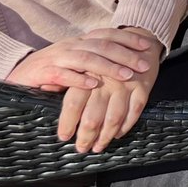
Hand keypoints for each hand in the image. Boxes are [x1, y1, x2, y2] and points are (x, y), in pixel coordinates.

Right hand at [6, 28, 157, 93]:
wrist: (17, 76)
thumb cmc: (51, 70)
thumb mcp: (75, 62)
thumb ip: (94, 60)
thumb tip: (124, 63)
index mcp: (80, 41)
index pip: (108, 35)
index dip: (128, 38)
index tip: (147, 46)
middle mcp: (71, 45)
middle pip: (102, 45)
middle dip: (126, 54)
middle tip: (143, 64)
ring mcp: (58, 57)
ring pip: (87, 58)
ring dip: (109, 67)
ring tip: (126, 75)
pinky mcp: (44, 73)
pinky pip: (64, 74)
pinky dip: (79, 79)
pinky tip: (94, 85)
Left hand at [57, 28, 163, 152]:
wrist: (139, 39)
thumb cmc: (107, 56)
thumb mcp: (86, 62)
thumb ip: (67, 77)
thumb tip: (44, 87)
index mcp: (89, 73)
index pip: (73, 103)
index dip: (67, 123)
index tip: (63, 137)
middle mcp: (107, 80)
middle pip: (93, 116)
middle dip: (86, 136)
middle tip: (81, 148)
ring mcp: (126, 84)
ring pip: (114, 117)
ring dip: (105, 136)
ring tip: (98, 146)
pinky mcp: (143, 86)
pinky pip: (135, 111)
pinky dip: (126, 125)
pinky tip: (118, 133)